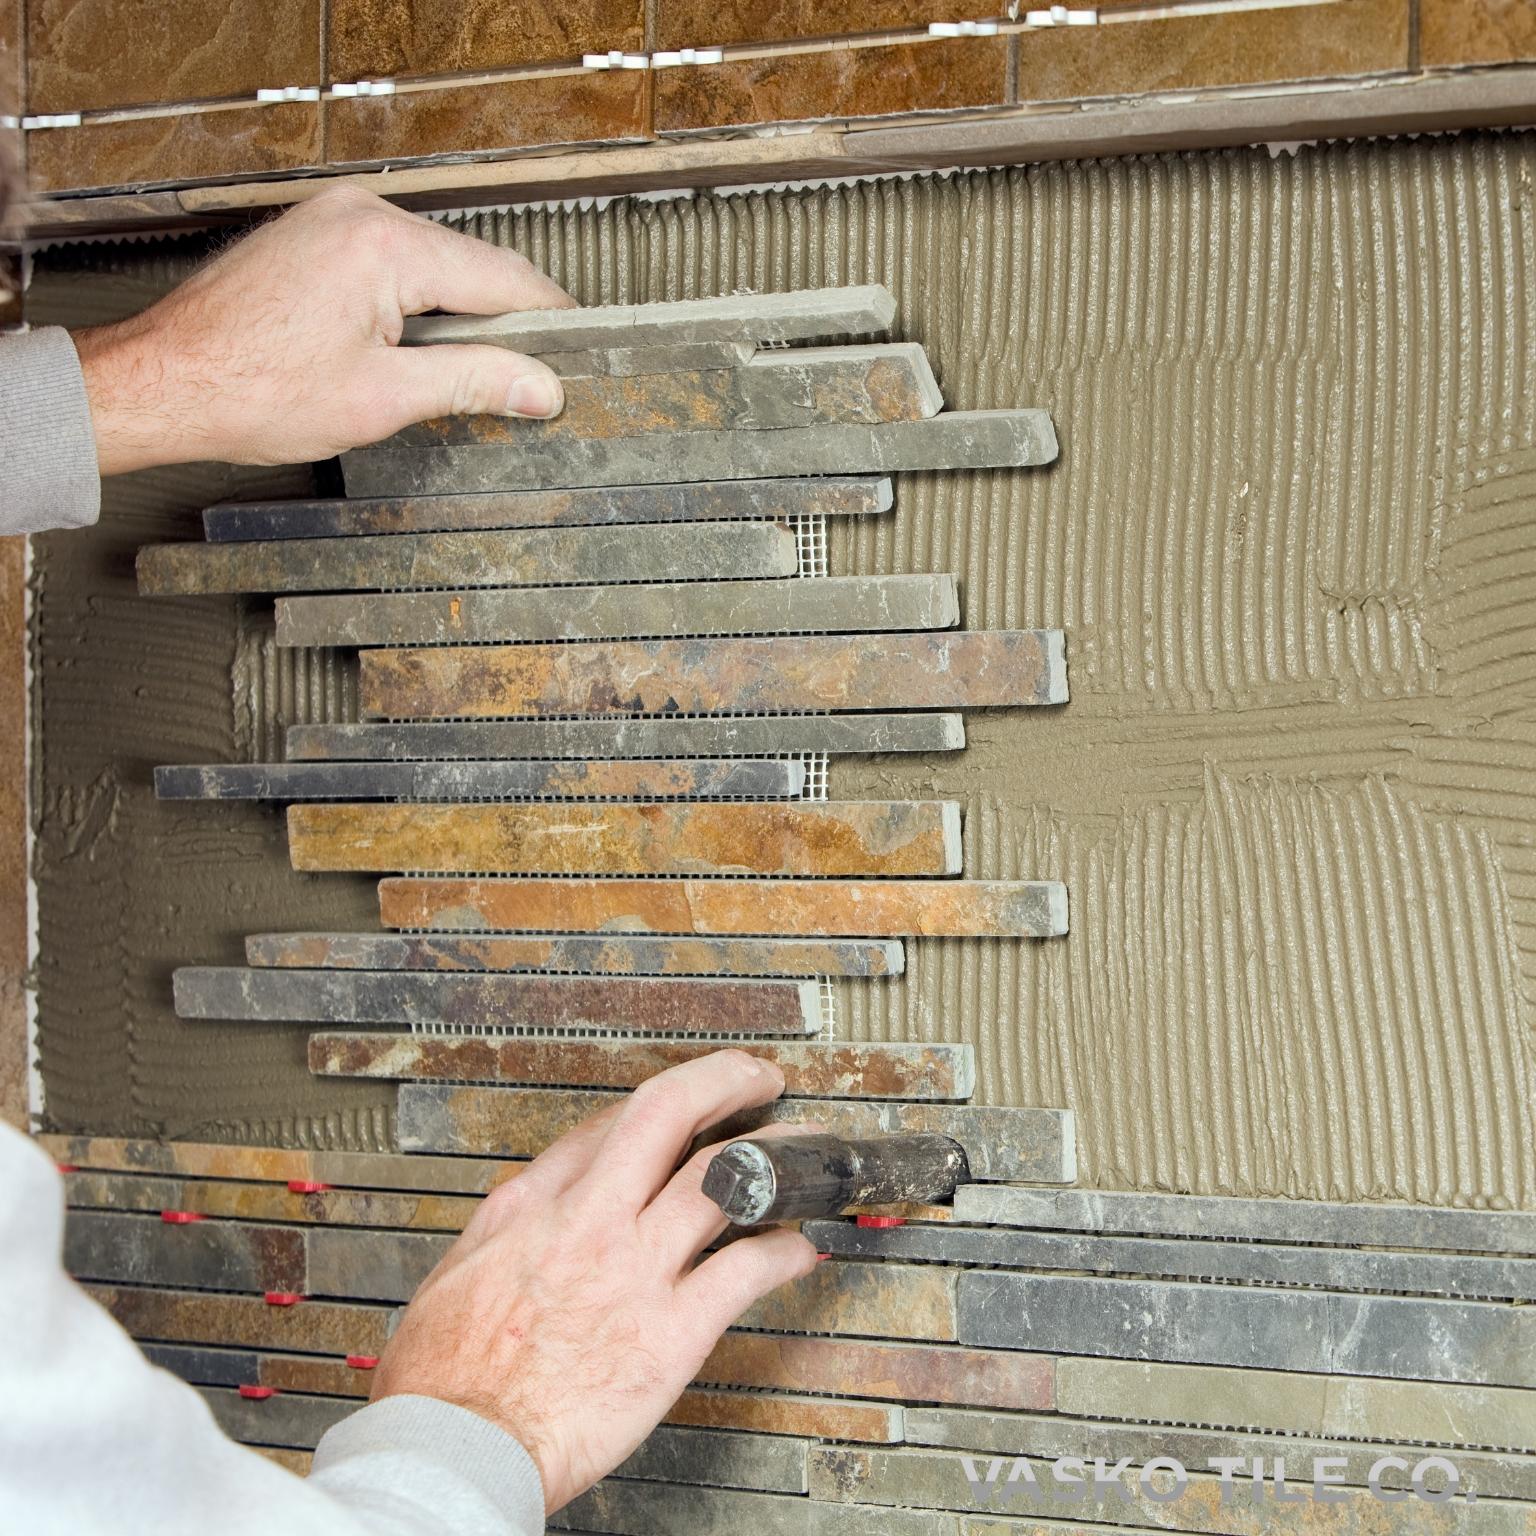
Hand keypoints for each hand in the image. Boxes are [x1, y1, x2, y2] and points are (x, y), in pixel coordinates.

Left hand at [71, 184, 573, 475]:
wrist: (164, 382)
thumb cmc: (249, 388)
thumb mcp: (383, 398)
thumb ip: (474, 383)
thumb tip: (541, 386)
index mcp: (386, 244)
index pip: (504, 277)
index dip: (550, 323)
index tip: (579, 356)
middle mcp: (361, 215)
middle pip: (471, 268)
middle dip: (503, 326)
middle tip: (532, 384)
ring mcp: (335, 219)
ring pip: (434, 269)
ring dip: (458, 320)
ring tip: (471, 378)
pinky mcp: (317, 237)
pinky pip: (394, 266)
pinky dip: (416, 308)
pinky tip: (416, 354)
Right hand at [370, 1051, 818, 1512]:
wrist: (455, 1449)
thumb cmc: (446, 1378)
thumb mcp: (457, 1269)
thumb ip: (507, 1226)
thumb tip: (534, 1201)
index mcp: (534, 1204)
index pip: (608, 1121)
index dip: (657, 1106)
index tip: (683, 1106)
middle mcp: (591, 1221)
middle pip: (668, 1114)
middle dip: (723, 1081)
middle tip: (754, 1077)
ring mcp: (636, 1270)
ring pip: (723, 1179)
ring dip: (776, 1153)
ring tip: (803, 1146)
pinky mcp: (672, 1330)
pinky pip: (747, 1270)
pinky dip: (786, 1250)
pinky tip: (802, 1244)